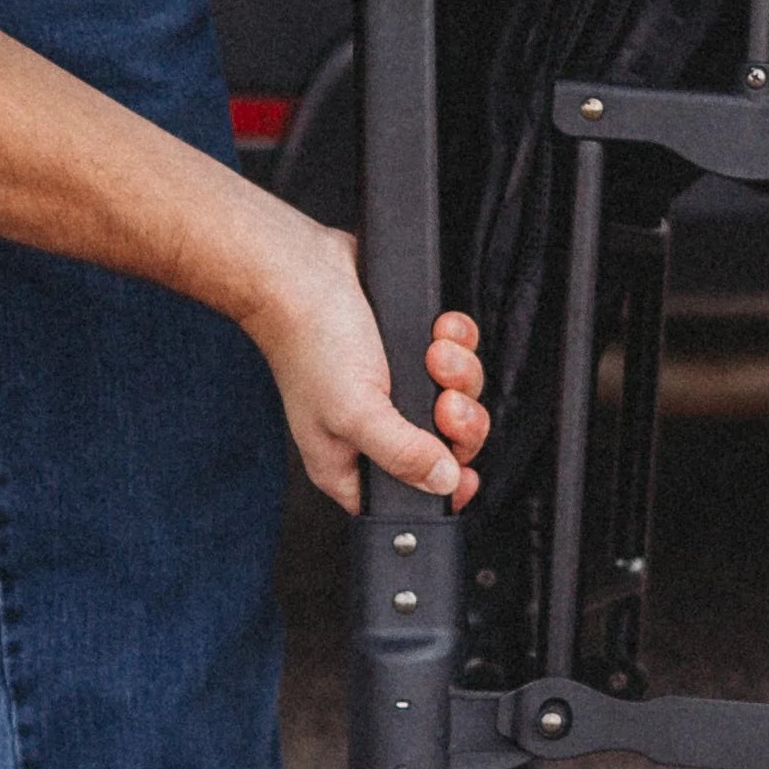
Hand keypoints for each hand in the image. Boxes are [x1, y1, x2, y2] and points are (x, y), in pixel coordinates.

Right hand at [245, 224, 488, 511]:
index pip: (405, 499)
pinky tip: (440, 330)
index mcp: (348, 462)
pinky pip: (459, 356)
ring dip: (460, 373)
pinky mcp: (412, 350)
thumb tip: (445, 482)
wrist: (304, 269)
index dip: (440, 491)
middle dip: (458, 421)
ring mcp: (396, 388)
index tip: (464, 472)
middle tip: (444, 400)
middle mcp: (374, 429)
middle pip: (446, 447)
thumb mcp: (356, 413)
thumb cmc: (311, 341)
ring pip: (459, 398)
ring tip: (435, 353)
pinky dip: (459, 342)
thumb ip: (402, 454)